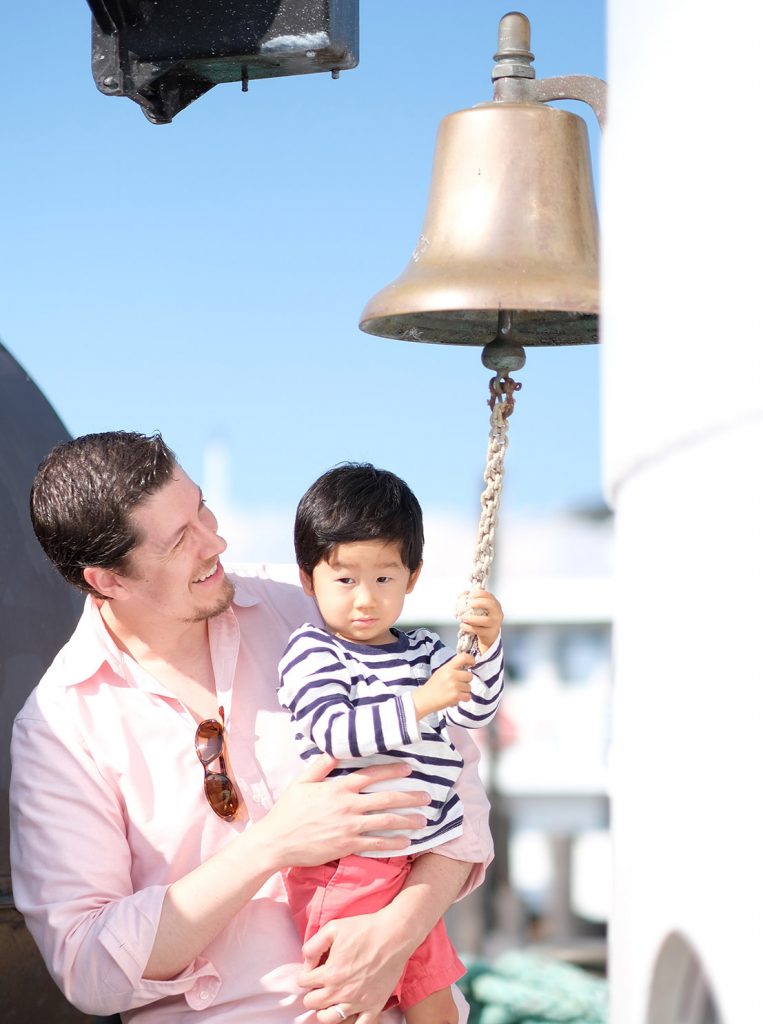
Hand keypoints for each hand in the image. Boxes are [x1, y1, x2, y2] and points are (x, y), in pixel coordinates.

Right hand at [257, 755, 430, 867]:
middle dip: (409, 797)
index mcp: (338, 787)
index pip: (371, 775)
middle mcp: (348, 806)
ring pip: (385, 822)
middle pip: (386, 799)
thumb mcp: (302, 781)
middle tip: (427, 796)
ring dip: (407, 820)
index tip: (409, 769)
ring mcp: (349, 827)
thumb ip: (321, 765)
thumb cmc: (288, 810)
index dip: (392, 771)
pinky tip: (405, 842)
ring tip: (423, 819)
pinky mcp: (347, 845)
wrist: (277, 841)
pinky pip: (376, 844)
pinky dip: (392, 843)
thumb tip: (336, 748)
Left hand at [298, 907, 413, 1023]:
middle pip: (312, 1003)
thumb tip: (306, 962)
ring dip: (324, 1009)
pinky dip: (350, 1021)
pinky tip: (347, 1011)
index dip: (305, 974)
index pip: (303, 982)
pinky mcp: (374, 1006)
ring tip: (329, 998)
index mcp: (331, 973)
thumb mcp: (333, 928)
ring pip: (329, 1019)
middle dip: (312, 992)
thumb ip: (313, 945)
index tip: (312, 970)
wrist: (394, 935)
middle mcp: (342, 991)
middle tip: (320, 983)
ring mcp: (358, 1002)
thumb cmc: (365, 929)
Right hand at [412, 653, 474, 719]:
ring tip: (454, 692)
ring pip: (469, 687)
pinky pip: (468, 696)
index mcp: (448, 667)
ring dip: (464, 691)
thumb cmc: (433, 685)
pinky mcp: (456, 696)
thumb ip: (453, 668)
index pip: (463, 657)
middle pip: (470, 676)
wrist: (425, 698)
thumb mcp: (441, 672)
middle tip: (458, 684)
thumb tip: (466, 665)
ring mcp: (454, 685)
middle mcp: (452, 675)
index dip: (471, 659)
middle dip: (466, 681)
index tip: (472, 663)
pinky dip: (464, 698)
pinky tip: (456, 698)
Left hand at [458, 588, 502, 652]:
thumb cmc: (482, 617)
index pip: (489, 596)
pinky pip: (479, 630)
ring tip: (463, 618)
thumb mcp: (479, 608)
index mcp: (494, 604)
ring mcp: (495, 623)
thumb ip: (470, 600)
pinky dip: (469, 627)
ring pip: (486, 620)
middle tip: (469, 604)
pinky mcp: (490, 633)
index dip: (480, 593)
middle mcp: (497, 613)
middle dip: (479, 603)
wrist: (489, 634)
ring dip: (473, 619)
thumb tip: (460, 595)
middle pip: (491, 605)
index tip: (471, 594)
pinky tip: (463, 625)